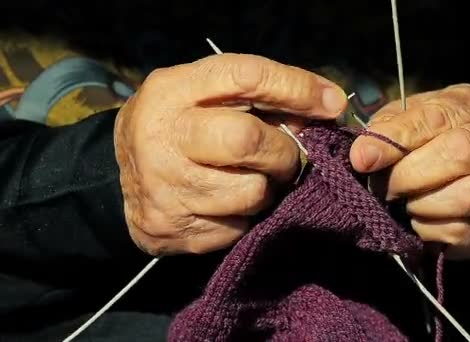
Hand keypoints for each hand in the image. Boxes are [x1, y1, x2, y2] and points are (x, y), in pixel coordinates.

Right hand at [114, 53, 346, 255]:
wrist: (116, 177)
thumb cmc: (179, 126)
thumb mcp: (206, 95)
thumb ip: (259, 96)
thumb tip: (326, 109)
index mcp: (172, 91)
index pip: (245, 77)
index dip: (296, 88)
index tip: (330, 103)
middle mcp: (162, 137)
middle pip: (247, 140)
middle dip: (282, 151)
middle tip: (284, 155)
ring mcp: (163, 188)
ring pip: (251, 192)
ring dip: (267, 187)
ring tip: (252, 178)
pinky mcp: (170, 229)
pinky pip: (238, 227)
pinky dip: (246, 215)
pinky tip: (228, 202)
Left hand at [350, 84, 469, 258]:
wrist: (446, 179)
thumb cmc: (420, 142)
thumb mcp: (400, 122)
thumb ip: (383, 131)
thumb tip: (363, 156)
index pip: (438, 118)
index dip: (396, 140)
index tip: (362, 158)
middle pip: (462, 154)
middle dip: (410, 174)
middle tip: (385, 186)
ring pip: (469, 195)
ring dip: (423, 203)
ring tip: (404, 203)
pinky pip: (464, 232)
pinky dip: (430, 230)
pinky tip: (418, 221)